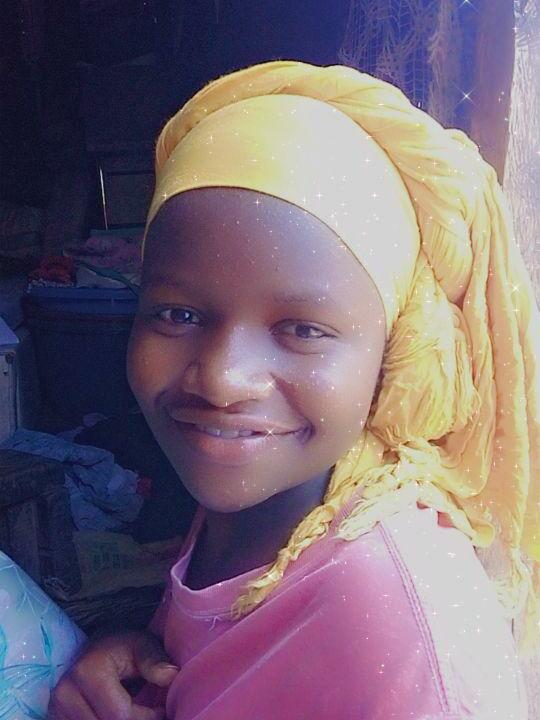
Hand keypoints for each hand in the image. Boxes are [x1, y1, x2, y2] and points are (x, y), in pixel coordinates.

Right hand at [48, 630, 178, 719]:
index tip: (161, 708)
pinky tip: (116, 716)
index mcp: (87, 672)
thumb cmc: (123, 645)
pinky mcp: (55, 717)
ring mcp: (56, 708)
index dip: (146, 717)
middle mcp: (65, 693)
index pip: (120, 715)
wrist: (96, 646)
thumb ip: (155, 660)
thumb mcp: (142, 643)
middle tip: (151, 713)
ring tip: (136, 713)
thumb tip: (171, 676)